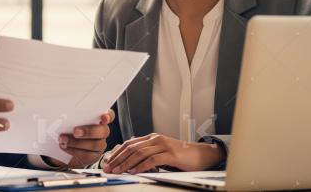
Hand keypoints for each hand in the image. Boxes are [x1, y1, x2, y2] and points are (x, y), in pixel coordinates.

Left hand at [44, 109, 114, 167]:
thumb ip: (73, 117)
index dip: (108, 116)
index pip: (109, 115)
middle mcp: (101, 131)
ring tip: (63, 140)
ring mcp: (99, 144)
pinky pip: (87, 155)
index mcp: (98, 119)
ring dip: (77, 143)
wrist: (61, 146)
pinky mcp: (94, 156)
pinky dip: (75, 151)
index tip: (103, 117)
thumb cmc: (67, 129)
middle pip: (103, 131)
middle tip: (75, 132)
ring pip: (95, 144)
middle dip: (89, 131)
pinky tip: (65, 147)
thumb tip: (65, 113)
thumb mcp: (69, 121)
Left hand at [102, 133, 223, 173]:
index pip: (129, 144)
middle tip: (108, 168)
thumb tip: (131, 163)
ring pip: (139, 153)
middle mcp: (156, 139)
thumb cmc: (182, 157)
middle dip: (117, 159)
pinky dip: (141, 166)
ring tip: (117, 171)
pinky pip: (152, 159)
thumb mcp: (162, 153)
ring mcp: (163, 145)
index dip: (117, 153)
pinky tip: (134, 171)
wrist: (202, 155)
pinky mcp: (171, 154)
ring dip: (126, 163)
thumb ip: (148, 155)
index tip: (107, 162)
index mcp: (152, 138)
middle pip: (131, 147)